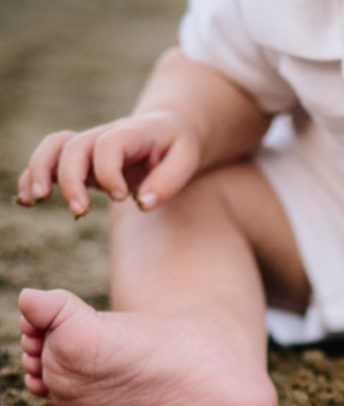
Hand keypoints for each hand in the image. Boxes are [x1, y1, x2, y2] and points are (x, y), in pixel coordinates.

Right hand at [16, 110, 200, 216]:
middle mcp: (105, 135)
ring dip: (40, 171)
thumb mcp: (188, 158)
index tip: (122, 197)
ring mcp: (90, 145)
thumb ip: (169, 181)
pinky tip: (28, 200)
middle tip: (80, 211)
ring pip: (54, 148)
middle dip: (71, 179)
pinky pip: (49, 159)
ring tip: (38, 200)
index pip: (108, 145)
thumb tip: (143, 204)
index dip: (109, 171)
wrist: (169, 128)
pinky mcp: (82, 160)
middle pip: (75, 147)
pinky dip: (33, 176)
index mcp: (132, 132)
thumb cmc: (178, 146)